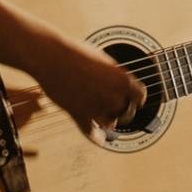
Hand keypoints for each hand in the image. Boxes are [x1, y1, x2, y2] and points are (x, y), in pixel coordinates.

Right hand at [30, 36, 146, 144]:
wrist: (51, 56)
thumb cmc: (75, 52)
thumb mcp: (103, 59)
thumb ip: (114, 76)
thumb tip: (118, 85)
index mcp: (123, 80)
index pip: (140, 96)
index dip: (137, 97)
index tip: (135, 99)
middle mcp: (113, 97)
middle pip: (127, 112)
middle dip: (122, 109)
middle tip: (118, 106)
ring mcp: (97, 108)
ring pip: (110, 124)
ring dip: (108, 120)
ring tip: (106, 117)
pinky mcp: (79, 116)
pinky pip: (91, 133)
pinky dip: (97, 138)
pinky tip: (100, 139)